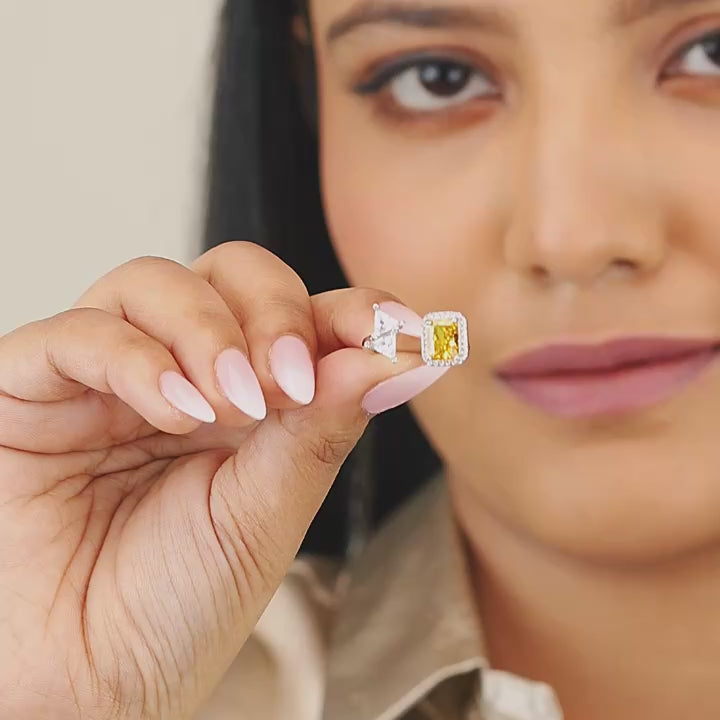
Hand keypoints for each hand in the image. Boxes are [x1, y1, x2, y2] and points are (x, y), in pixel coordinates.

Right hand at [0, 242, 429, 719]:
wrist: (87, 684)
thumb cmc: (177, 606)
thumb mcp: (269, 512)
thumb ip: (322, 425)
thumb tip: (396, 353)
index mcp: (245, 397)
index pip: (301, 315)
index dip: (348, 310)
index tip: (396, 328)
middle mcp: (179, 370)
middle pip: (233, 274)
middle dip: (275, 313)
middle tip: (292, 379)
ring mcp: (107, 374)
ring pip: (157, 283)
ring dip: (210, 332)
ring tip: (231, 405)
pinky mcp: (32, 386)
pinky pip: (81, 332)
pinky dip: (138, 360)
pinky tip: (174, 411)